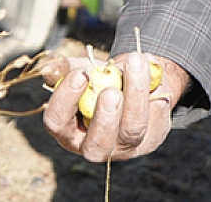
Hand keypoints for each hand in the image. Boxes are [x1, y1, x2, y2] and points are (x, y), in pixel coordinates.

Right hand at [43, 51, 185, 162]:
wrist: (132, 82)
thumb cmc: (98, 80)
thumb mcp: (81, 70)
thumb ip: (64, 68)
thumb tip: (54, 65)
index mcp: (69, 130)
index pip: (58, 122)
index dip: (66, 100)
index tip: (81, 74)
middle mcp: (95, 146)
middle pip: (98, 144)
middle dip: (105, 118)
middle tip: (111, 92)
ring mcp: (125, 146)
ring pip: (132, 130)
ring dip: (136, 96)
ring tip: (136, 64)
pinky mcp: (151, 139)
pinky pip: (156, 121)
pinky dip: (156, 95)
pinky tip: (154, 79)